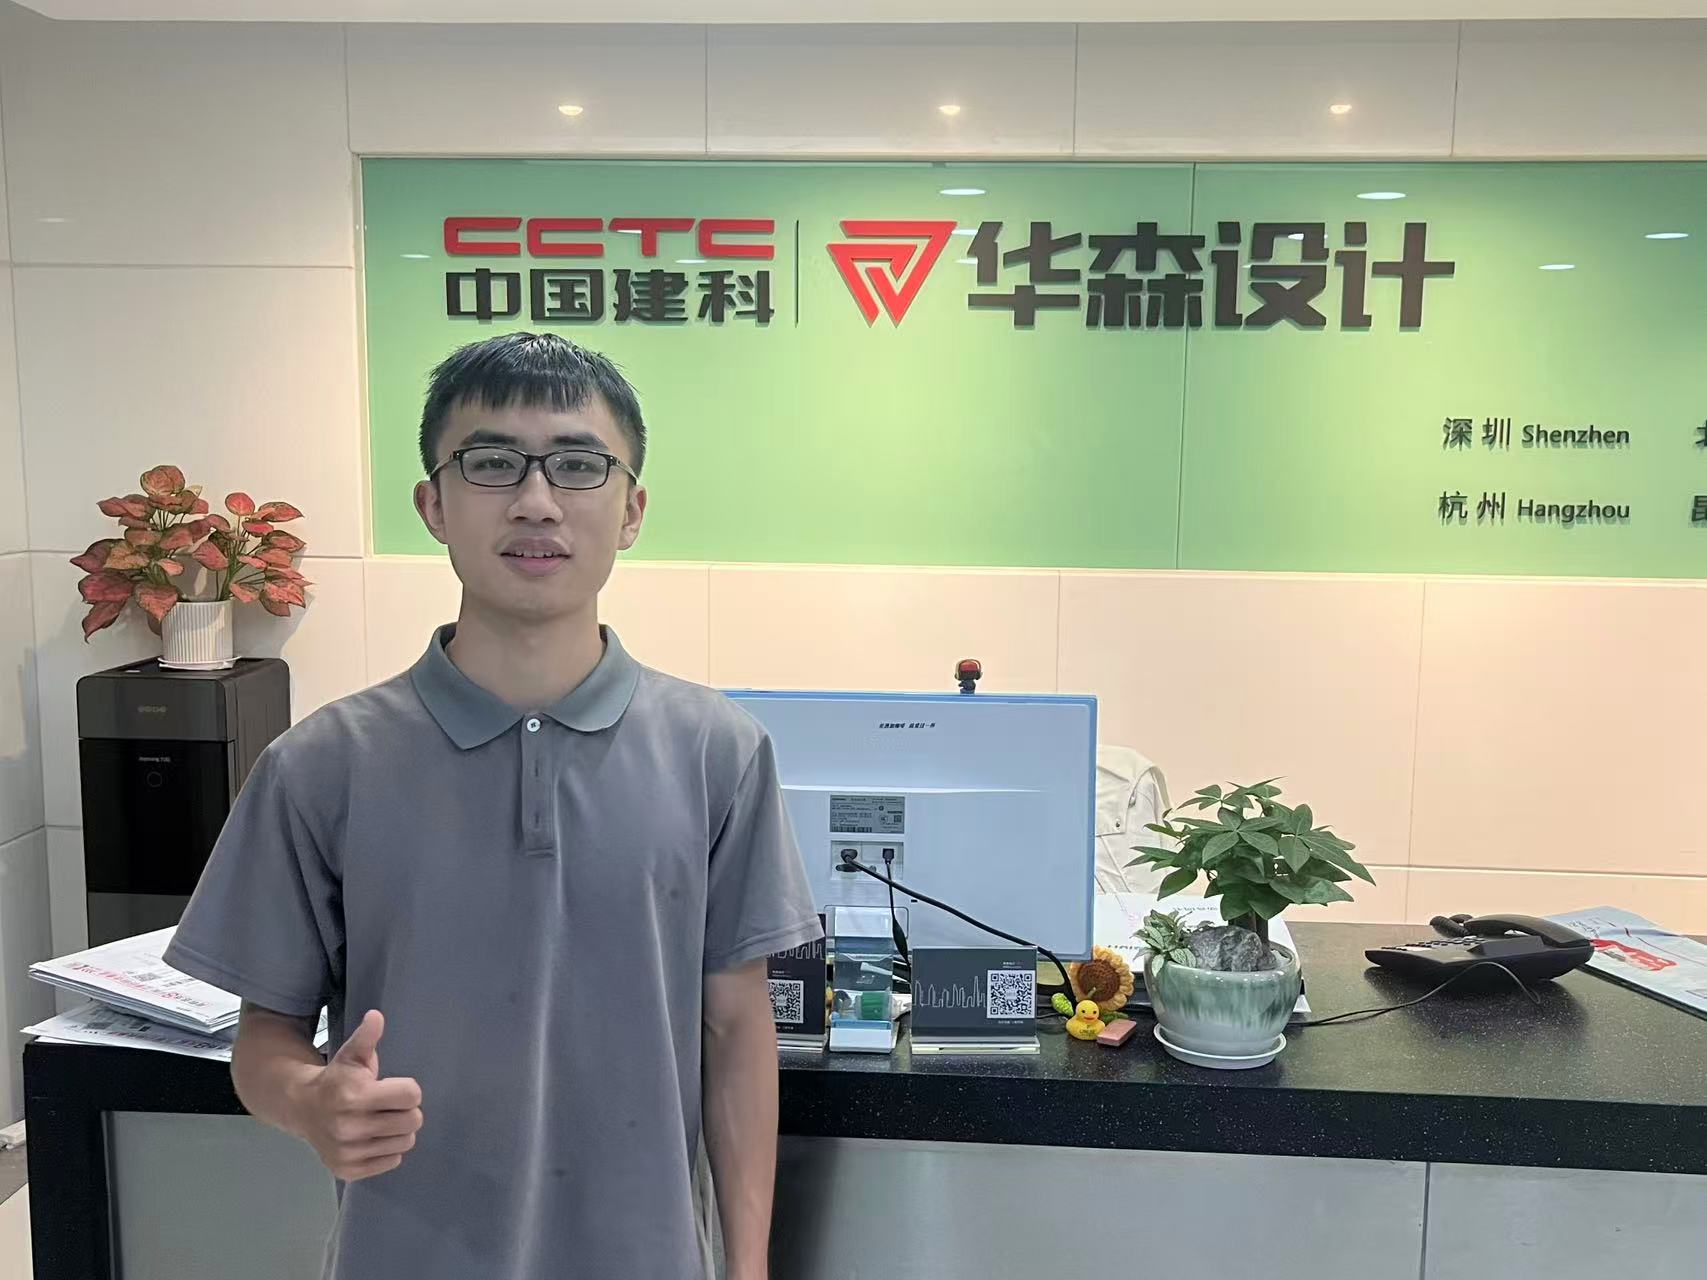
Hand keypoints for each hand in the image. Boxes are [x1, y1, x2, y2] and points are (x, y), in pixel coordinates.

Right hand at [288, 1010, 422, 1181]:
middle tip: (389, 1106)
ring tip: (381, 1121)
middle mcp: (350, 1127)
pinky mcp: (347, 1170)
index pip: (411, 1095)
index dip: (408, 1089)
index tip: (394, 1088)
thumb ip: (367, 1037)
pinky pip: (391, 1162)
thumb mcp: (352, 1055)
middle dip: (406, 1110)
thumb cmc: (337, 1079)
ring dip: (399, 1131)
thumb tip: (376, 1016)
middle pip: (413, 1121)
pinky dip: (387, 1150)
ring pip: (405, 1143)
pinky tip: (372, 1138)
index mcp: (355, 1096)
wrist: (301, 1108)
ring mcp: (348, 1152)